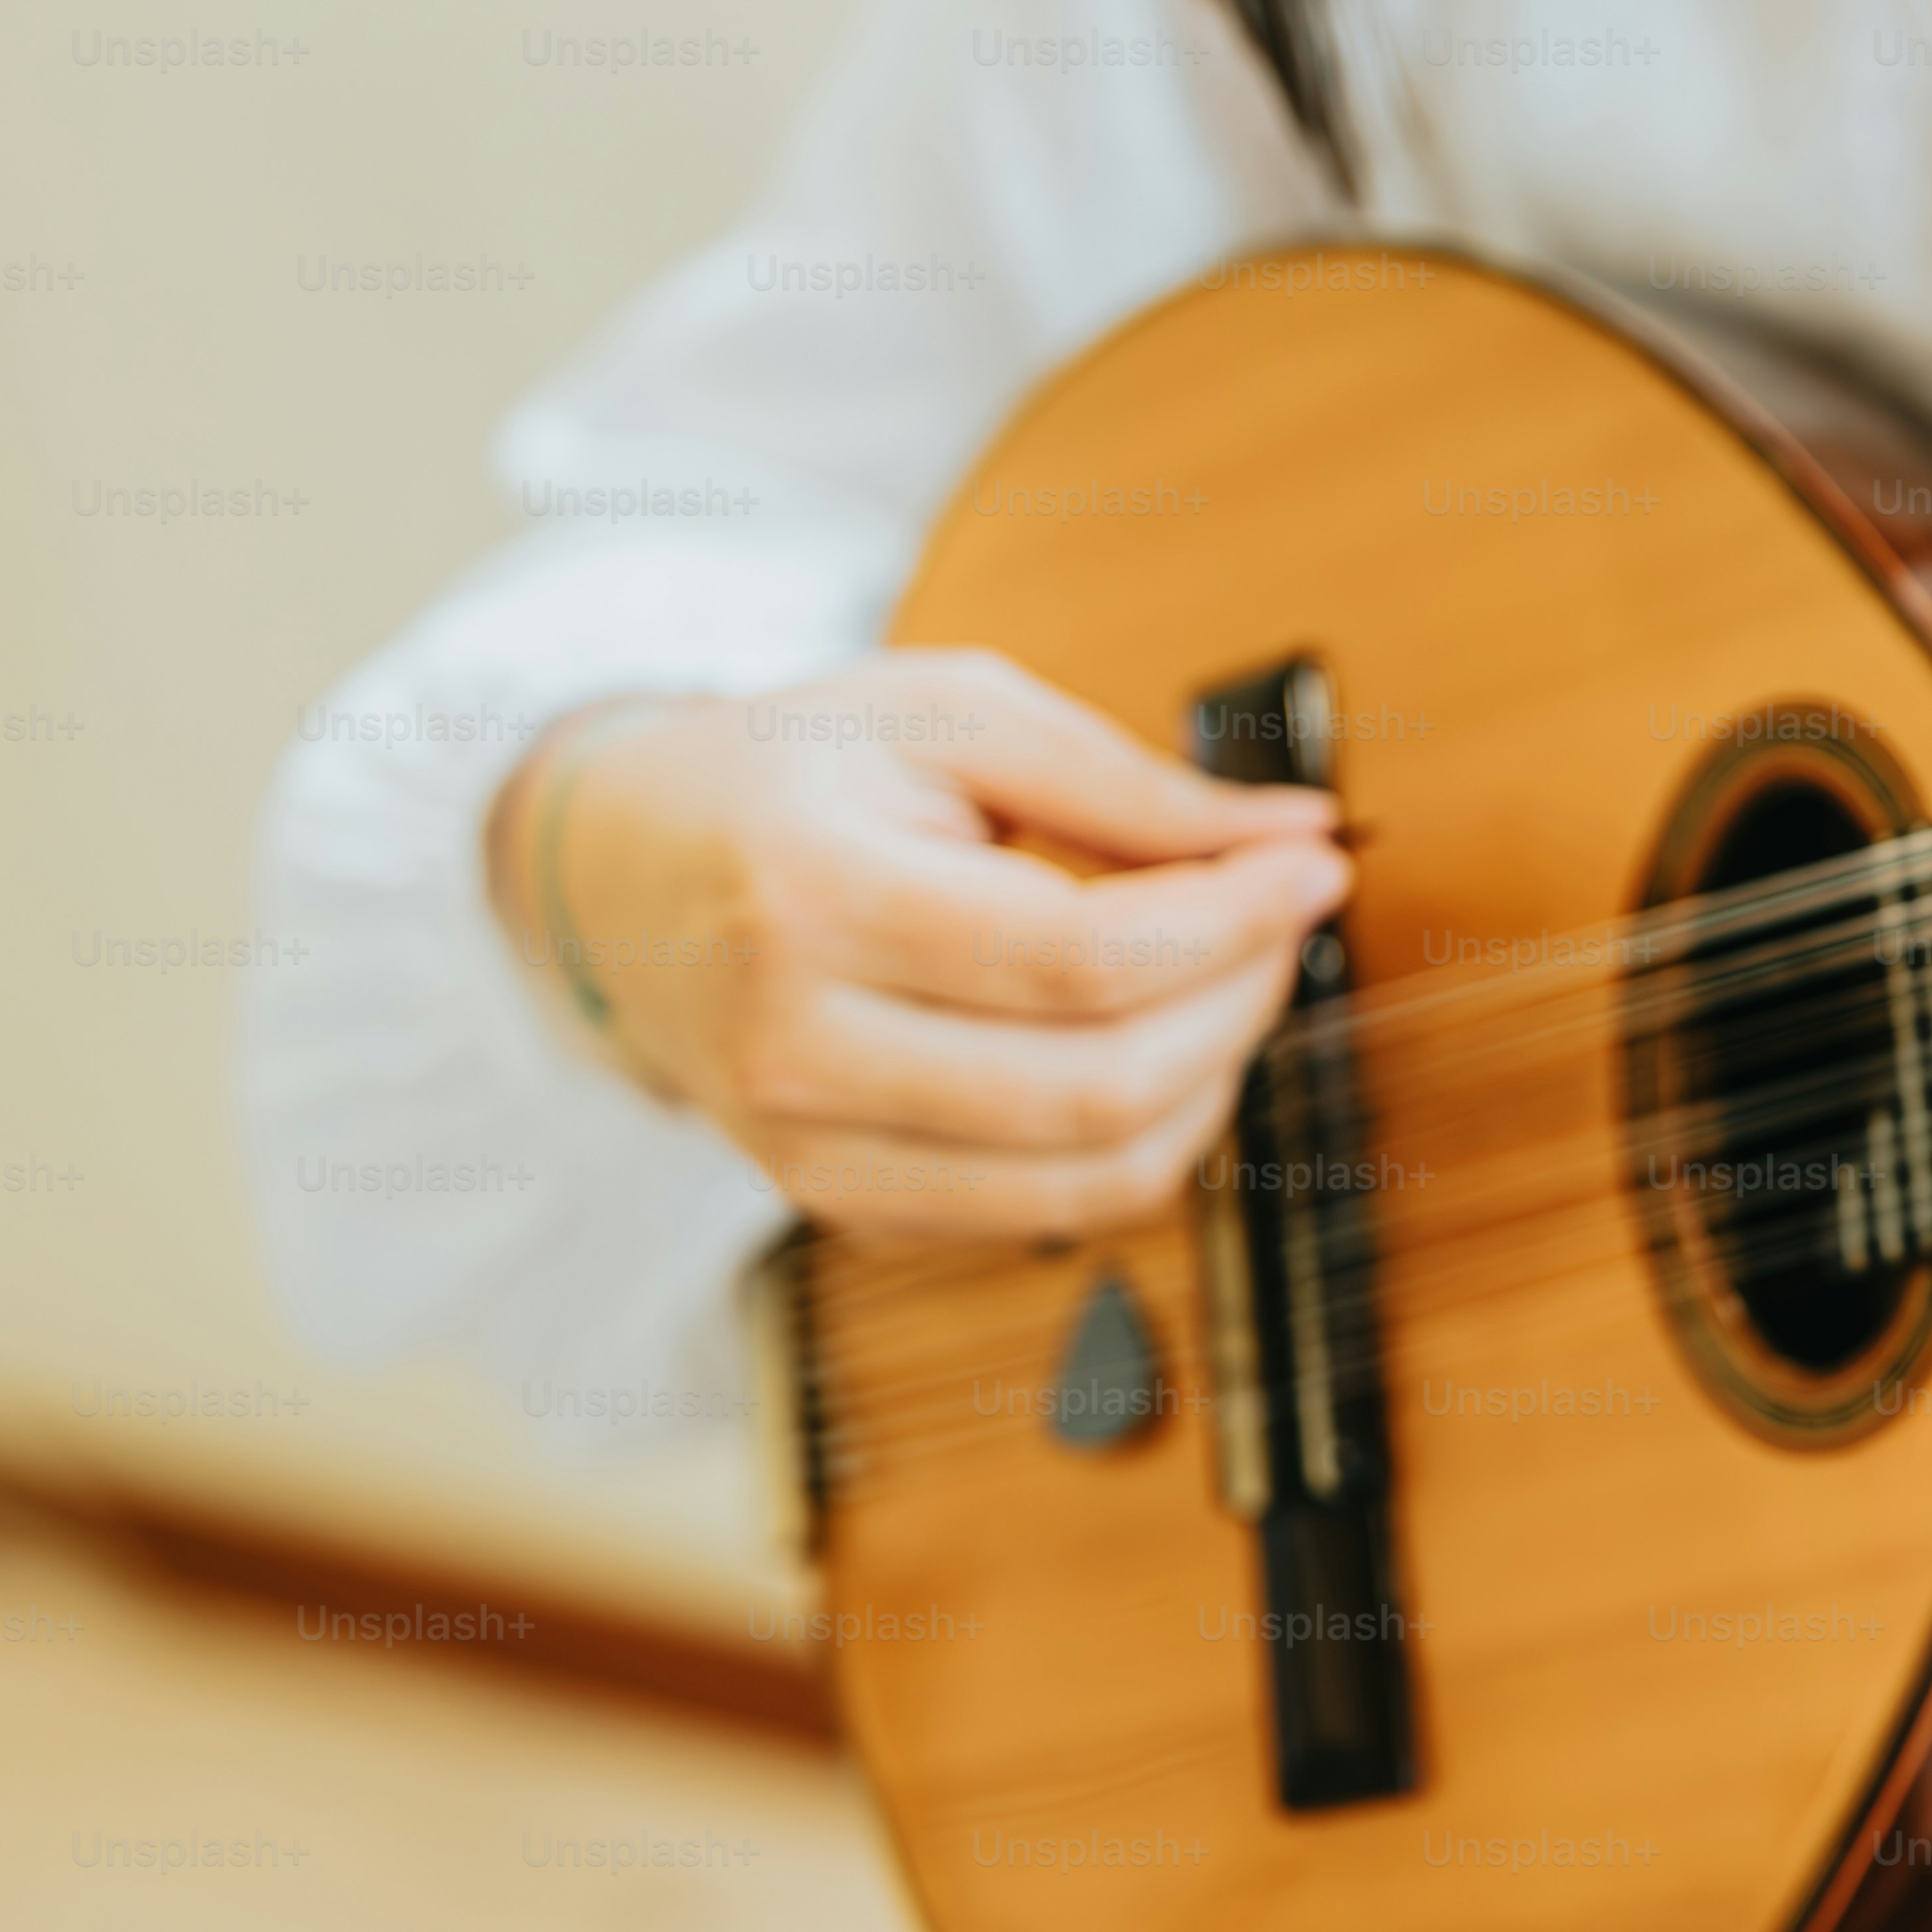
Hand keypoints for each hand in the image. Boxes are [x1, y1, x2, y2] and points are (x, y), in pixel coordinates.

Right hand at [484, 650, 1347, 1240]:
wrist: (619, 879)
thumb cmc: (792, 777)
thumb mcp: (946, 712)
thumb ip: (1125, 779)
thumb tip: (1293, 837)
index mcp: (808, 897)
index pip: (1078, 957)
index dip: (1231, 922)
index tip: (1312, 867)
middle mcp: (797, 1049)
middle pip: (1098, 1086)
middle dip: (1238, 1005)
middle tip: (1278, 923)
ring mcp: (810, 1154)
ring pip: (1091, 1183)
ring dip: (1210, 1089)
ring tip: (1227, 986)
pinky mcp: (842, 1210)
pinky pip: (1048, 1219)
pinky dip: (1140, 1144)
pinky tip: (1151, 1052)